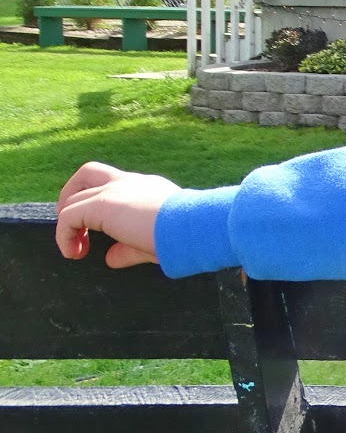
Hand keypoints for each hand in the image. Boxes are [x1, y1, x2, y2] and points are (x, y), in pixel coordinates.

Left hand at [56, 163, 178, 268]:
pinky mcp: (102, 204)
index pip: (114, 184)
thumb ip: (128, 249)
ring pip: (74, 195)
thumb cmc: (183, 234)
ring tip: (73, 248)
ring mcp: (115, 189)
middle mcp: (129, 182)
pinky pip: (68, 216)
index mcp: (145, 187)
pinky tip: (75, 253)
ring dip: (66, 222)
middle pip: (88, 173)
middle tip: (75, 226)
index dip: (99, 204)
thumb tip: (110, 259)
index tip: (101, 232)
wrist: (194, 226)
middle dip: (72, 196)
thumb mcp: (151, 242)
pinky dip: (64, 236)